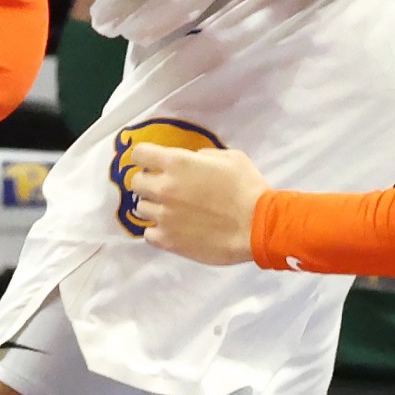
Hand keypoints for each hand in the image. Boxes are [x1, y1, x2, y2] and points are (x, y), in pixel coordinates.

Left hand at [121, 143, 267, 265]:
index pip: (139, 154)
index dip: (146, 157)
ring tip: (172, 211)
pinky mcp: (168, 240)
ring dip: (154, 207)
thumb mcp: (229, 158)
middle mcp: (163, 188)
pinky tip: (172, 229)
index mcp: (176, 163)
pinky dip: (157, 231)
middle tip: (167, 189)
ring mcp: (163, 216)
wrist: (258, 226)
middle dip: (149, 183)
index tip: (154, 163)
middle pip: (136, 182)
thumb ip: (202, 156)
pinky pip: (148, 234)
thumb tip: (191, 161)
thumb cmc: (247, 188)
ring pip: (140, 208)